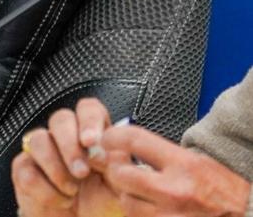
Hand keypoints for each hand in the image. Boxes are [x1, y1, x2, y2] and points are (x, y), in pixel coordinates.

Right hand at [13, 98, 125, 216]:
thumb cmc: (103, 205)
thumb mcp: (119, 186)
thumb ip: (117, 165)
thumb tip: (103, 152)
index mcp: (93, 134)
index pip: (88, 109)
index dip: (88, 120)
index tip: (91, 143)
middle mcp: (65, 137)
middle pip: (60, 119)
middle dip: (70, 145)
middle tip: (81, 172)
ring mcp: (42, 151)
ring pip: (38, 139)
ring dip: (56, 167)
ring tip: (72, 190)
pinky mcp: (24, 169)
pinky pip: (26, 168)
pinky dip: (46, 189)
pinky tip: (61, 200)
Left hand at [102, 125, 250, 216]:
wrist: (247, 216)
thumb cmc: (227, 191)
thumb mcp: (199, 162)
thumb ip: (164, 153)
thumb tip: (129, 144)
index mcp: (184, 165)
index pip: (134, 140)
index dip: (113, 137)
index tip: (107, 138)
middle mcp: (174, 190)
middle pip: (120, 174)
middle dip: (116, 168)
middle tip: (120, 166)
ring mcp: (169, 216)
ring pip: (125, 201)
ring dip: (127, 194)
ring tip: (140, 190)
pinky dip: (139, 212)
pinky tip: (149, 206)